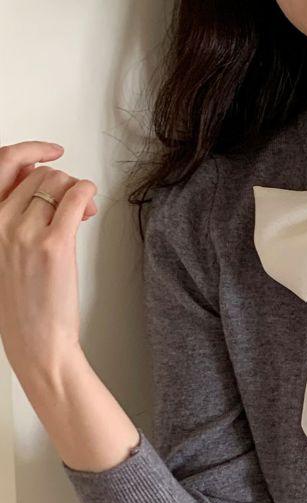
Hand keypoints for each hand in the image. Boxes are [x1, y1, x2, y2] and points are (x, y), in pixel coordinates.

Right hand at [0, 141, 97, 377]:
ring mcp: (25, 233)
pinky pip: (74, 198)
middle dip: (63, 182)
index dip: (29, 151)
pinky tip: (90, 202)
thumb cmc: (26, 303)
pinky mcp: (53, 245)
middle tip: (77, 202)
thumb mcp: (9, 253)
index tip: (50, 152)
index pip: (2, 165)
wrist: (36, 339)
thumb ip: (20, 219)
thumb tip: (50, 189)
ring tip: (84, 211)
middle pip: (39, 175)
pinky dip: (87, 193)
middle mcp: (0, 223)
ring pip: (57, 184)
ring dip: (77, 191)